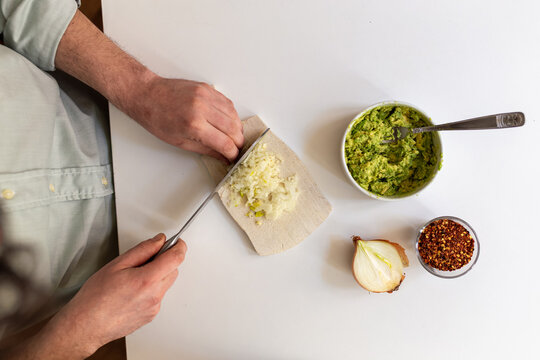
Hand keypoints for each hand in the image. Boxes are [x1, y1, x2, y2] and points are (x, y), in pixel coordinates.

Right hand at [42, 234, 186, 357]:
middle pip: (173, 270)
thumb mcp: (117, 264)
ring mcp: (154, 308)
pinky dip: (152, 289)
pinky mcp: (151, 316)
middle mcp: (154, 296)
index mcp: (147, 280)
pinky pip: (158, 296)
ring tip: (134, 277)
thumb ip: (143, 250)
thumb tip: (159, 241)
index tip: (176, 242)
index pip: (176, 258)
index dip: (179, 246)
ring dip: (158, 276)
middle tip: (147, 259)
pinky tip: (132, 291)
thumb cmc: (95, 297)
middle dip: (165, 261)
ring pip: (166, 284)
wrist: (86, 325)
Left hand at [130, 77, 243, 161]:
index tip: (233, 157)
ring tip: (233, 136)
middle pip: (233, 129)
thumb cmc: (157, 118)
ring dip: (237, 128)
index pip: (225, 143)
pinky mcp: (207, 88)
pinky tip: (228, 121)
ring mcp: (206, 96)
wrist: (147, 95)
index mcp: (194, 125)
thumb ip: (206, 149)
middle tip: (236, 148)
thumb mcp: (180, 142)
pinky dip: (231, 114)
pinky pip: (227, 102)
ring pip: (234, 114)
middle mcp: (202, 108)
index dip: (232, 153)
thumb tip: (222, 156)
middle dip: (238, 142)